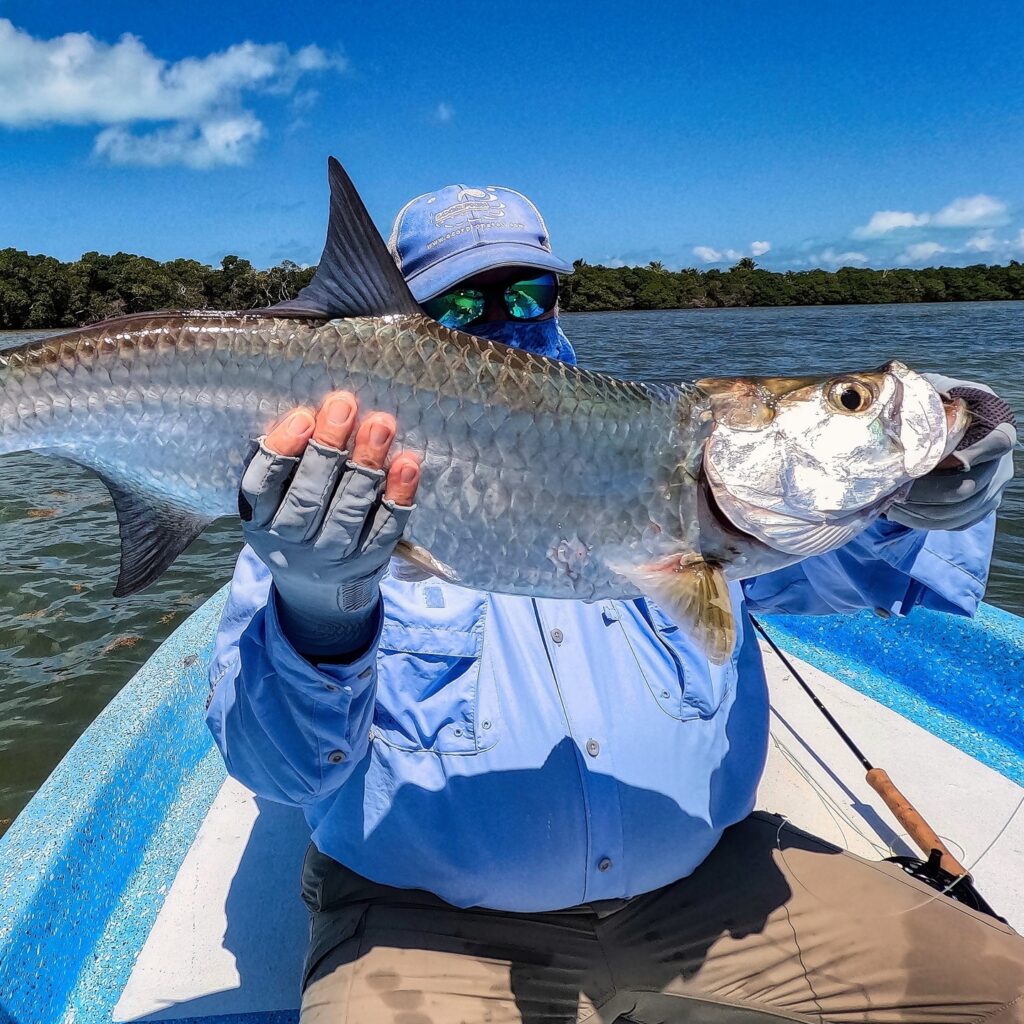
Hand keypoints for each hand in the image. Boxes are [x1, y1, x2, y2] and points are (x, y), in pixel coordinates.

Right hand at [238, 391, 420, 656]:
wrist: (318, 590)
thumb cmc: (294, 520)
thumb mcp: (274, 499)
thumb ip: (287, 461)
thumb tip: (314, 414)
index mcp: (259, 521)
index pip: (262, 486)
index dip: (280, 451)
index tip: (302, 417)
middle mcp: (291, 544)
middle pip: (308, 497)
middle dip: (328, 448)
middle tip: (344, 405)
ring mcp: (332, 556)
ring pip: (348, 511)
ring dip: (366, 465)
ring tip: (380, 425)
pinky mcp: (369, 561)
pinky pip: (386, 527)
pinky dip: (398, 495)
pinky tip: (407, 463)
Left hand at [887, 373, 1016, 531]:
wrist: (941, 429)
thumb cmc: (939, 406)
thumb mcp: (937, 391)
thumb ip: (932, 390)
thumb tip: (915, 390)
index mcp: (998, 430)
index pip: (998, 443)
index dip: (977, 453)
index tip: (950, 459)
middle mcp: (1001, 464)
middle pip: (971, 487)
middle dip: (930, 492)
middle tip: (897, 489)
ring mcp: (991, 489)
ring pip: (960, 511)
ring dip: (922, 511)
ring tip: (890, 503)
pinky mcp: (976, 508)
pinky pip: (954, 523)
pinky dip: (924, 522)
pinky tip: (898, 512)